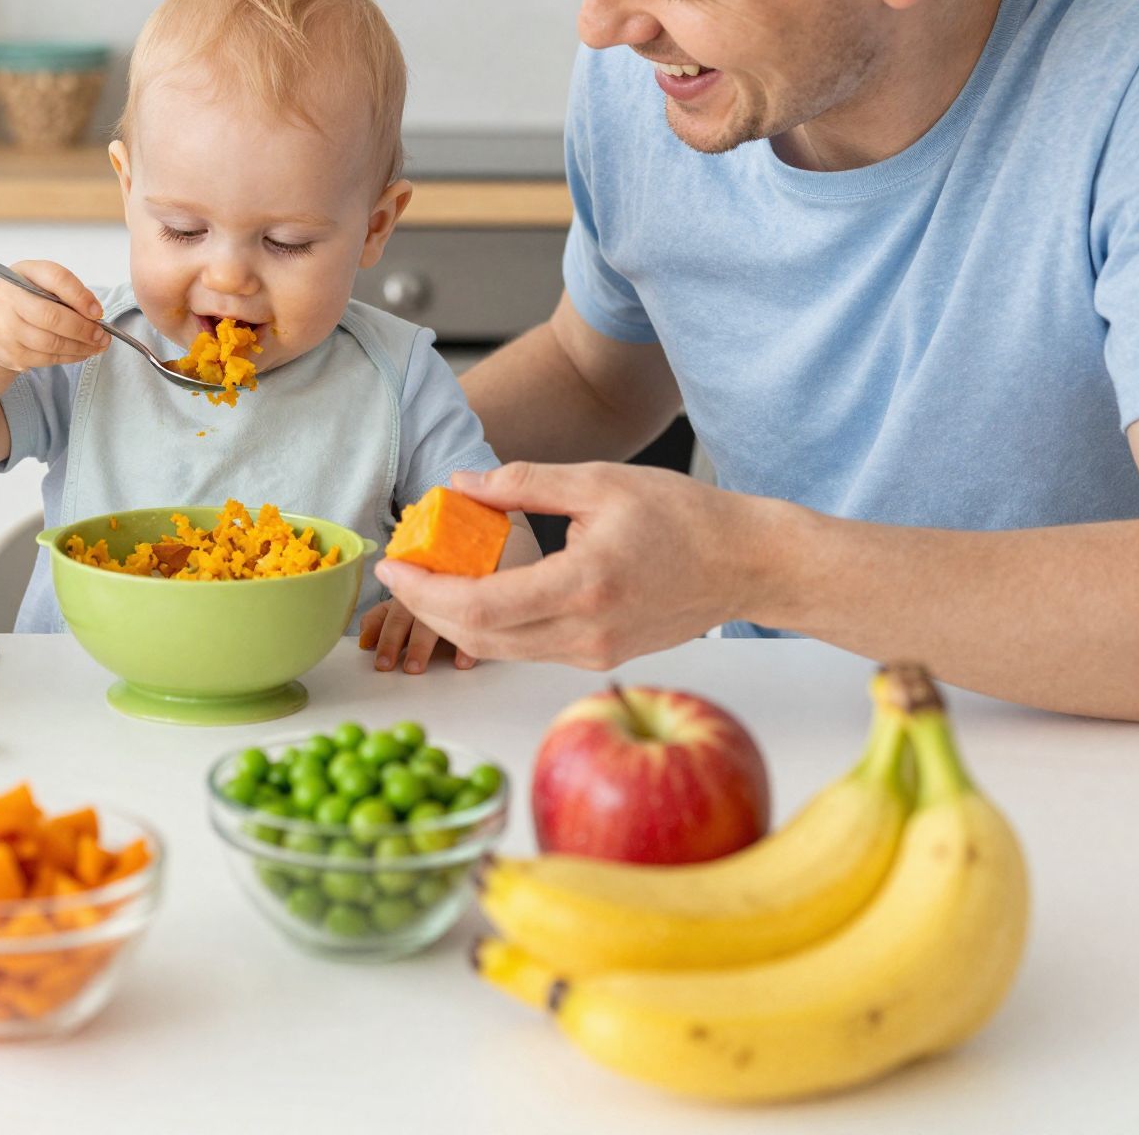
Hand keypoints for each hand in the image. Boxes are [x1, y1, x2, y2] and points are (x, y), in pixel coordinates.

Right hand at [0, 260, 107, 374]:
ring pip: (51, 343)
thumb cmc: (23, 300)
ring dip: (80, 347)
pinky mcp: (9, 354)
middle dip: (83, 329)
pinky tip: (81, 352)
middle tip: (102, 335)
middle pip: (52, 317)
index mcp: (21, 274)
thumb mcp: (40, 282)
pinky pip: (46, 359)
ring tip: (97, 345)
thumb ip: (66, 291)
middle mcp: (8, 299)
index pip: (56, 278)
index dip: (80, 296)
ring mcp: (5, 329)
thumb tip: (95, 313)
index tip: (98, 312)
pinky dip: (70, 357)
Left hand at [373, 462, 763, 669]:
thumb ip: (524, 482)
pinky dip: (489, 625)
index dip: (424, 590)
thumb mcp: (599, 481)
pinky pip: (527, 648)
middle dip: (424, 607)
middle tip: (397, 572)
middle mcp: (585, 631)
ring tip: (425, 579)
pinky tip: (474, 593)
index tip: (392, 564)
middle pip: (478, 638)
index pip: (480, 605)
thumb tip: (460, 483)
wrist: (746, 564)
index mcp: (584, 585)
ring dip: (452, 619)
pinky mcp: (599, 657)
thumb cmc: (684, 516)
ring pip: (499, 650)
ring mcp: (593, 652)